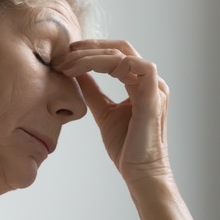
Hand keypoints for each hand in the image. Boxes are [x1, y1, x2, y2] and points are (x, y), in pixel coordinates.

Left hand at [54, 40, 170, 182]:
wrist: (140, 172)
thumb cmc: (126, 146)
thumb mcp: (103, 112)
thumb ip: (93, 91)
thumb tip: (78, 73)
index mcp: (141, 83)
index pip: (117, 54)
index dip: (91, 50)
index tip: (66, 56)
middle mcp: (151, 81)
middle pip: (121, 48)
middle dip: (90, 47)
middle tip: (64, 55)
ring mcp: (155, 87)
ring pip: (124, 55)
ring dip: (93, 56)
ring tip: (69, 65)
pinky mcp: (154, 96)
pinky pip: (135, 66)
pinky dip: (110, 63)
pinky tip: (88, 70)